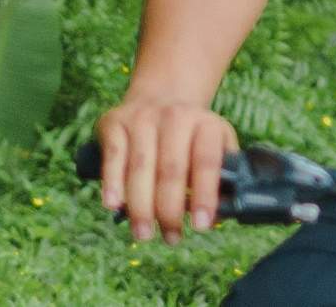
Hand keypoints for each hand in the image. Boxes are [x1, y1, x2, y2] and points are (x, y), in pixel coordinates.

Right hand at [95, 96, 236, 244]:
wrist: (162, 96)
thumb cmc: (192, 135)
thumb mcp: (216, 144)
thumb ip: (222, 177)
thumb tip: (217, 219)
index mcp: (207, 124)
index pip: (207, 162)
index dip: (205, 196)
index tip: (202, 226)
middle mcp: (176, 117)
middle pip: (171, 170)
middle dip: (169, 210)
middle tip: (170, 238)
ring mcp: (143, 118)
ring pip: (140, 168)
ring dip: (140, 206)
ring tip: (143, 234)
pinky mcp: (114, 122)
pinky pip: (113, 157)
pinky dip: (112, 183)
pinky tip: (113, 206)